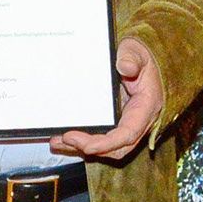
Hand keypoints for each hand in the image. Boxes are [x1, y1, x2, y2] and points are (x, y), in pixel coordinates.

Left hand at [53, 36, 163, 159]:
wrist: (142, 60)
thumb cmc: (141, 58)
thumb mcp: (138, 53)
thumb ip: (132, 58)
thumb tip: (125, 67)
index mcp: (146, 107)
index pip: (128, 134)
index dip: (108, 144)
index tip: (87, 146)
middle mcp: (137, 122)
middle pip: (117, 148)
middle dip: (91, 148)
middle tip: (66, 138)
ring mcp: (126, 125)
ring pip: (106, 148)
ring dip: (82, 148)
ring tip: (57, 142)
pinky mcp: (115, 124)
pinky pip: (100, 140)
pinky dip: (82, 143)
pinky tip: (62, 139)